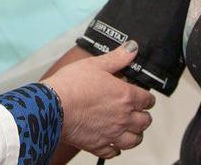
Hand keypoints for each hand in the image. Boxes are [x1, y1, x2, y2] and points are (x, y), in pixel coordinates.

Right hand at [43, 42, 154, 159]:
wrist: (52, 106)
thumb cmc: (71, 85)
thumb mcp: (95, 64)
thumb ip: (117, 57)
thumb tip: (132, 48)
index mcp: (125, 96)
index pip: (147, 100)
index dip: (147, 97)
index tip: (144, 97)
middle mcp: (123, 117)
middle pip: (145, 121)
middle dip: (144, 116)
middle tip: (139, 112)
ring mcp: (112, 134)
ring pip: (134, 140)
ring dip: (135, 134)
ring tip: (131, 129)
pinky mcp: (98, 146)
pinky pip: (114, 153)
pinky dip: (116, 149)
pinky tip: (113, 144)